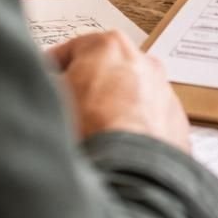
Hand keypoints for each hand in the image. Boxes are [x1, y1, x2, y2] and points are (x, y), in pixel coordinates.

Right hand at [50, 30, 191, 151]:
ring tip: (91, 136)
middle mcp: (143, 62)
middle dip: (84, 89)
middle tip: (65, 112)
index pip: (68, 52)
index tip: (42, 85)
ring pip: (126, 96)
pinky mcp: (175, 121)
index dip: (48, 72)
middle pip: (102, 72)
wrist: (129, 172)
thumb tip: (43, 84)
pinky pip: (145, 120)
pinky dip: (131, 130)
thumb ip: (45, 81)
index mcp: (110, 45)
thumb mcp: (49, 96)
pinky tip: (114, 148)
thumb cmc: (89, 131)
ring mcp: (163, 91)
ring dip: (109, 110)